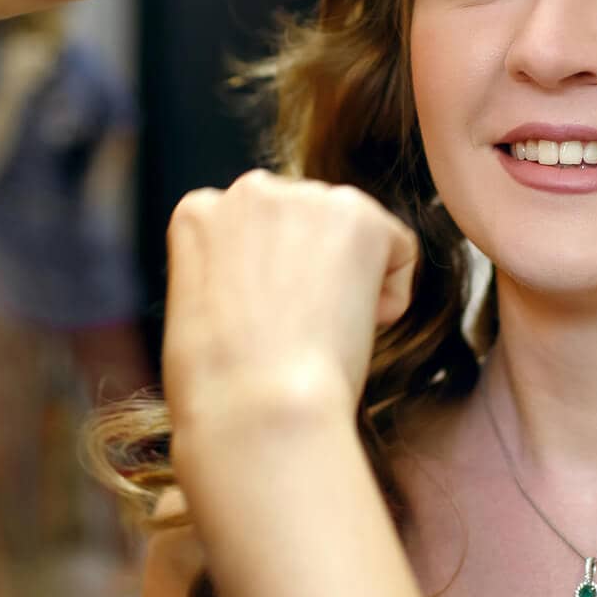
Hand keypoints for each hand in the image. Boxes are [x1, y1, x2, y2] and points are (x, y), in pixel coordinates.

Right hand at [161, 170, 416, 445]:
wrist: (257, 405)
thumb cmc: (220, 385)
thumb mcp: (195, 311)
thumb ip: (227, 274)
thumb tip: (268, 285)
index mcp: (199, 213)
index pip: (255, 230)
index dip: (268, 281)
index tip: (266, 321)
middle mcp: (249, 191)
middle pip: (305, 223)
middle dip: (311, 269)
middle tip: (299, 329)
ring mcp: (305, 198)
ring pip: (352, 235)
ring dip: (349, 280)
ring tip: (321, 333)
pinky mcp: (358, 216)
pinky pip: (400, 249)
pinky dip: (391, 295)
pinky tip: (354, 328)